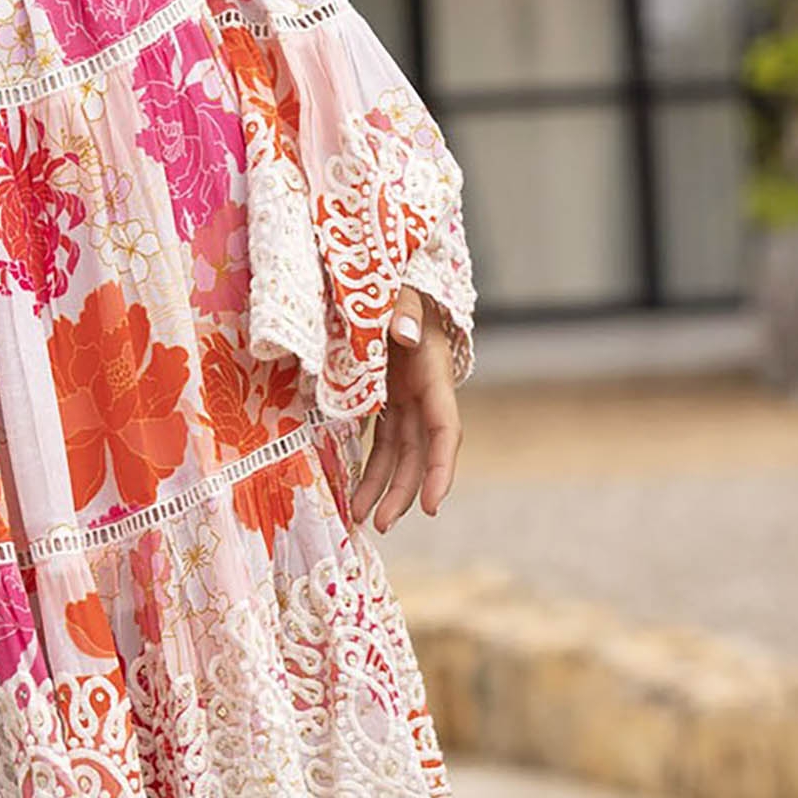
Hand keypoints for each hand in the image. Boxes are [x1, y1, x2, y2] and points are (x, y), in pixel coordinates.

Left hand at [346, 286, 462, 533]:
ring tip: (360, 517)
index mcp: (432, 370)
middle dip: (405, 491)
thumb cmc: (396, 278)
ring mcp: (402, 394)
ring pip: (399, 451)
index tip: (433, 506)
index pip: (444, 430)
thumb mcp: (400, 288)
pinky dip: (367, 463)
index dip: (441, 469)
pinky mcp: (382, 394)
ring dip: (383, 485)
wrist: (385, 273)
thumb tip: (407, 333)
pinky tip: (352, 489)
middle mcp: (422, 390)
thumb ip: (403, 307)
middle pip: (420, 452)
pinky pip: (379, 437)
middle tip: (381, 524)